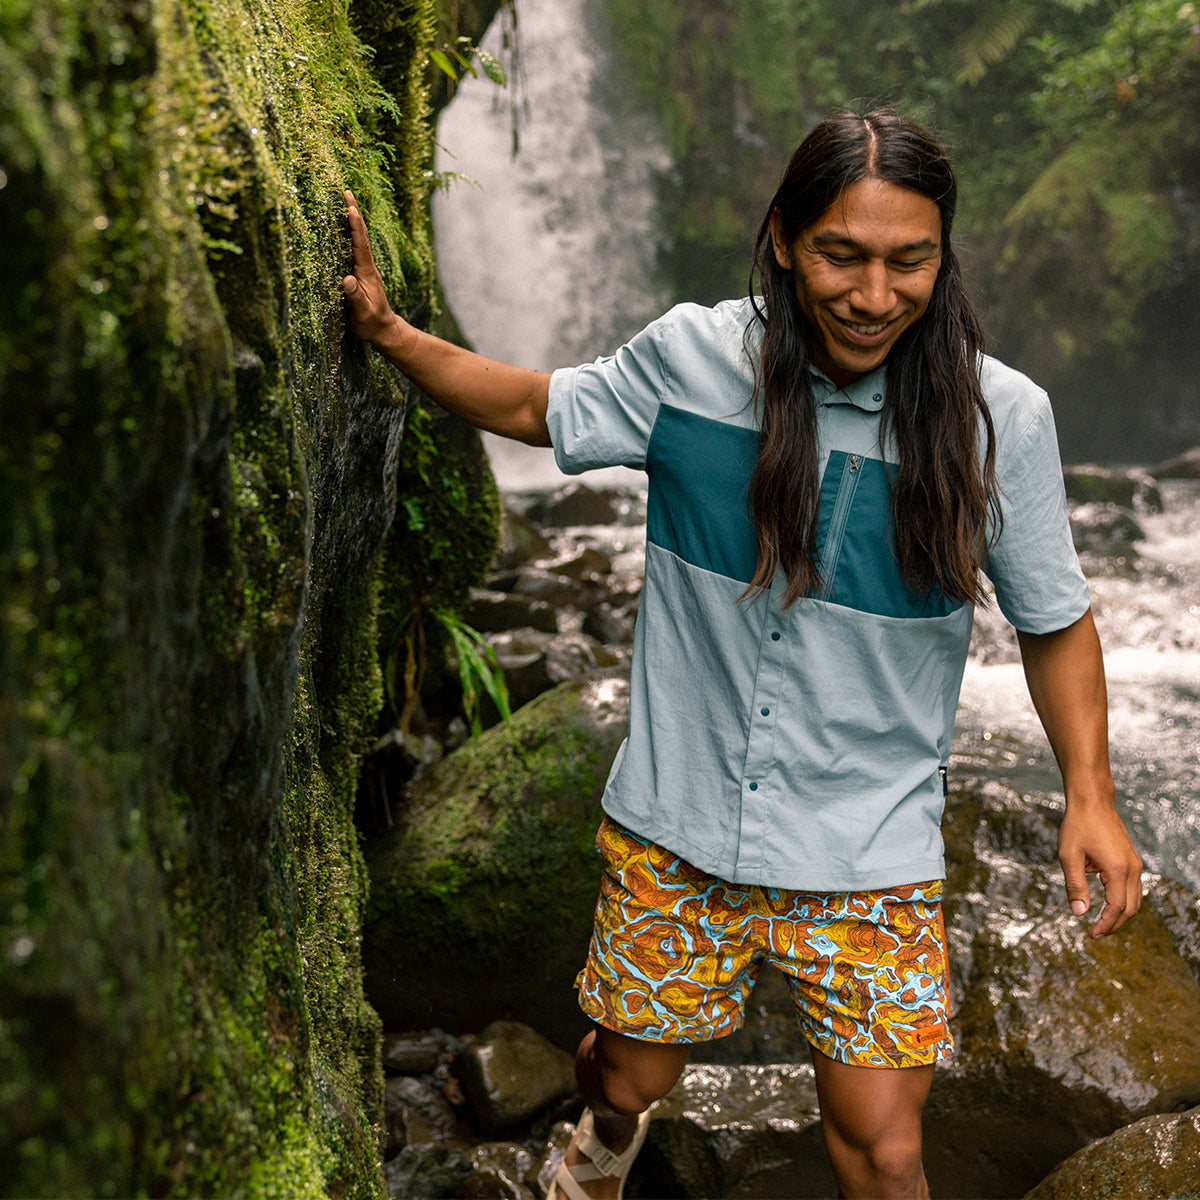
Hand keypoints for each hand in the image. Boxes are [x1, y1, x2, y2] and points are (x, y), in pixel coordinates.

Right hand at [341, 189, 402, 346]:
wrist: (384, 330)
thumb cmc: (371, 324)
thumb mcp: (362, 313)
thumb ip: (355, 297)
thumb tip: (346, 280)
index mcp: (367, 273)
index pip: (361, 245)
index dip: (356, 226)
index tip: (351, 207)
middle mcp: (367, 266)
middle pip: (361, 235)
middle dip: (354, 213)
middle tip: (346, 191)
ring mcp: (365, 269)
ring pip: (359, 240)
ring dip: (353, 220)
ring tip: (345, 201)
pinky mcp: (361, 273)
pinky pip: (355, 248)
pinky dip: (351, 233)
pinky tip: (344, 227)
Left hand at [1058, 799, 1142, 937]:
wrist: (1092, 802)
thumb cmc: (1077, 826)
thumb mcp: (1069, 856)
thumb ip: (1075, 885)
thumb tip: (1079, 913)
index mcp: (1118, 869)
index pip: (1118, 907)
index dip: (1106, 924)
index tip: (1092, 934)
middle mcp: (1132, 868)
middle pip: (1131, 908)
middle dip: (1115, 924)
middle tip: (1096, 933)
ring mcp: (1135, 864)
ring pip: (1135, 899)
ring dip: (1120, 914)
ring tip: (1100, 923)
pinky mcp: (1132, 860)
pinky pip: (1132, 887)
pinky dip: (1122, 901)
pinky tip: (1106, 904)